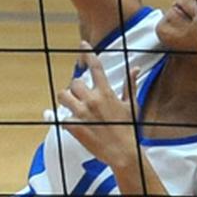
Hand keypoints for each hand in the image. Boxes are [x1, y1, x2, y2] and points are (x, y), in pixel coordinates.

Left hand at [57, 42, 140, 168]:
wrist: (123, 152)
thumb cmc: (128, 129)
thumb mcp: (131, 105)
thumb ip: (130, 85)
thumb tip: (136, 68)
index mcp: (106, 93)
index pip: (95, 67)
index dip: (87, 53)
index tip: (82, 44)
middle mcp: (92, 100)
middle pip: (74, 83)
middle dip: (75, 90)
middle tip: (79, 99)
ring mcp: (82, 113)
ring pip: (62, 96)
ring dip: (65, 100)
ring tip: (71, 108)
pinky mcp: (74, 126)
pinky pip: (61, 118)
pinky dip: (65, 121)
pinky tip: (72, 127)